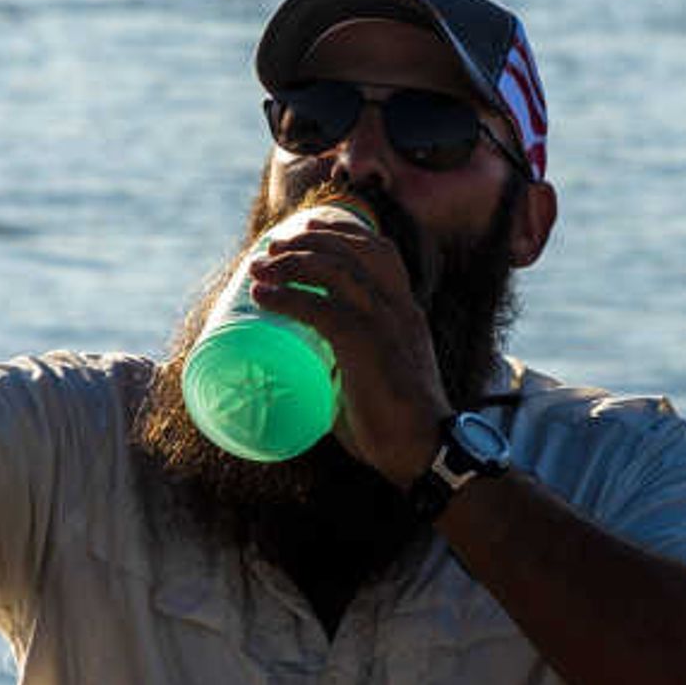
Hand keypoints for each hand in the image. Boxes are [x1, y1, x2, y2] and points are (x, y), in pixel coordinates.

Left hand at [242, 209, 446, 484]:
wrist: (425, 451)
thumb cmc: (397, 429)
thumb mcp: (375, 381)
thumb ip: (345, 369)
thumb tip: (304, 376)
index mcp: (407, 313)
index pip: (381, 252)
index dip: (343, 234)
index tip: (307, 233)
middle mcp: (399, 308)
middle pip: (355, 248)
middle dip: (309, 240)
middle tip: (272, 249)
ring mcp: (385, 324)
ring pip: (335, 269)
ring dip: (292, 262)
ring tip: (260, 269)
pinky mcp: (365, 345)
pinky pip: (320, 308)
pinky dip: (287, 298)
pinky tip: (263, 297)